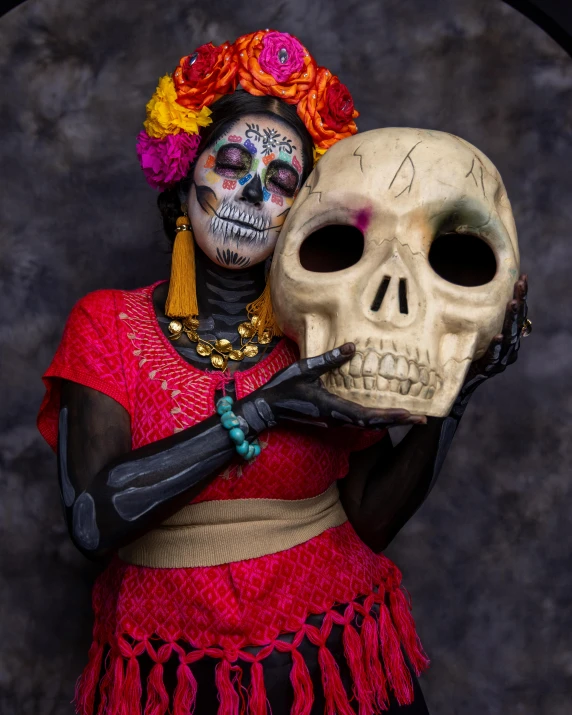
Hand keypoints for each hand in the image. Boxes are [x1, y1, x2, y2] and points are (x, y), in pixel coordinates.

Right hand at [236, 343, 426, 433]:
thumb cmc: (283, 387)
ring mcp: (333, 421)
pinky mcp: (329, 419)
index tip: (410, 415)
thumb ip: (330, 359)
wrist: (265, 408)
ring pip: (366, 424)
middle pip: (373, 423)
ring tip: (409, 417)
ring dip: (388, 421)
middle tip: (423, 419)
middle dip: (398, 421)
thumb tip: (354, 347)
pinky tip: (382, 414)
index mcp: (332, 406)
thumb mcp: (305, 368)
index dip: (390, 416)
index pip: (368, 415)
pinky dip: (374, 419)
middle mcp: (336, 418)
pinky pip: (357, 421)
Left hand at [455, 274, 528, 411]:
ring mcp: (500, 359)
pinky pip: (495, 357)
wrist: (454, 387)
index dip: (520, 296)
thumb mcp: (466, 333)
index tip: (522, 278)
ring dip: (510, 320)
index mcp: (505, 336)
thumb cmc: (460, 356)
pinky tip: (499, 337)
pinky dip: (497, 346)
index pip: (516, 313)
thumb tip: (462, 292)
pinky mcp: (489, 370)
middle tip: (521, 284)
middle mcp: (507, 347)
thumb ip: (472, 317)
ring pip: (510, 337)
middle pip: (516, 322)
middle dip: (519, 302)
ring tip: (512, 303)